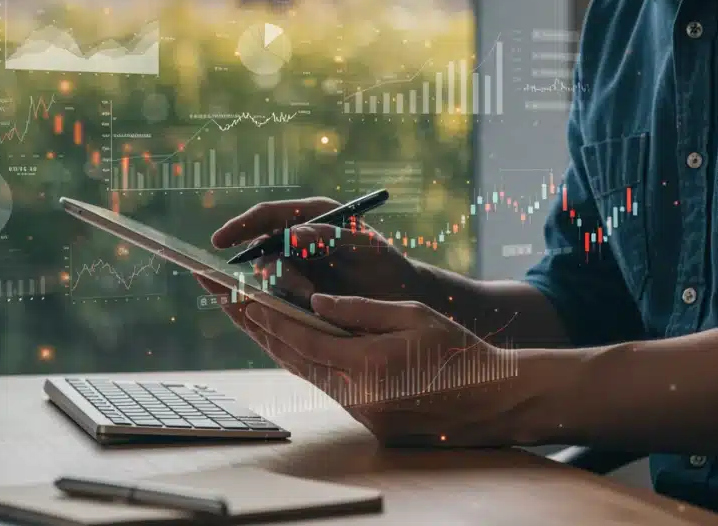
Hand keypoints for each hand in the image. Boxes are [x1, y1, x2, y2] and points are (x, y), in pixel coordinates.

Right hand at [210, 197, 423, 303]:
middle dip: (273, 270)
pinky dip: (284, 304)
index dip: (240, 226)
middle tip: (299, 289)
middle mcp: (299, 238)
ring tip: (313, 300)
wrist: (400, 298)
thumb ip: (328, 235)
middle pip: (264, 250)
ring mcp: (297, 266)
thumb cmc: (386, 265)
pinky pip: (279, 296)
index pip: (267, 215)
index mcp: (312, 216)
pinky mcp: (299, 293)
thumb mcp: (363, 246)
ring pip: (270, 277)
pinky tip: (303, 311)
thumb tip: (292, 235)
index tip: (220, 241)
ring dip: (283, 290)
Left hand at [227, 293, 526, 446]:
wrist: (495, 399)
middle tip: (222, 299)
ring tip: (245, 316)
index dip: (266, 315)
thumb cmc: (460, 350)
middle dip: (255, 326)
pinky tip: (288, 342)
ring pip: (306, 374)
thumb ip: (359, 309)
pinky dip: (304, 361)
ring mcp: (362, 413)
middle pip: (292, 358)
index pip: (301, 338)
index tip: (237, 294)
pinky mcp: (370, 422)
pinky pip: (327, 386)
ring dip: (274, 344)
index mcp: (368, 365)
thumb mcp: (412, 316)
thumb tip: (314, 299)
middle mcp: (358, 395)